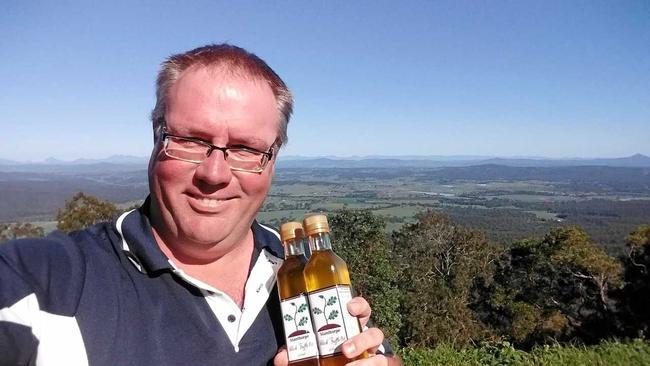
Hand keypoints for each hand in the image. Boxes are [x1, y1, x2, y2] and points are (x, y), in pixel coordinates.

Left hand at [274, 297, 401, 365]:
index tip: (349, 307)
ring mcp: (374, 356)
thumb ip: (295, 354)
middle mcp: (366, 339)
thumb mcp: (308, 353)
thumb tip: (282, 357)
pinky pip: (391, 364)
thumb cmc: (325, 356)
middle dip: (361, 340)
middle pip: (375, 332)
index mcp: (350, 327)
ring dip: (369, 362)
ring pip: (382, 355)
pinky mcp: (380, 365)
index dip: (359, 305)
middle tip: (344, 350)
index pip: (361, 309)